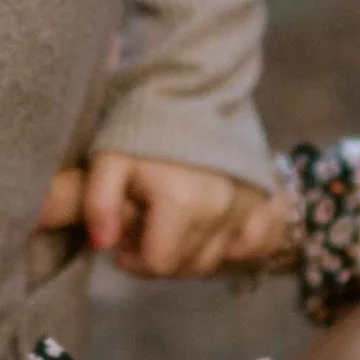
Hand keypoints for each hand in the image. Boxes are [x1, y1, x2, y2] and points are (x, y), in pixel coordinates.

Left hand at [35, 152, 290, 278]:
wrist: (191, 92)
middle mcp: (220, 211)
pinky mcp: (262, 201)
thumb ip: (98, 203)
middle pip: (187, 266)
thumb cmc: (144, 128)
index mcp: (183, 204)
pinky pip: (255, 245)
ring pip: (214, 260)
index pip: (159, 264)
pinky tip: (212, 235)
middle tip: (143, 229)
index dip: (134, 260)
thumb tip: (102, 246)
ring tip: (170, 224)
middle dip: (159, 256)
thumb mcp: (109, 158)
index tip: (122, 242)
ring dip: (189, 252)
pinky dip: (235, 248)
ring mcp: (246, 208)